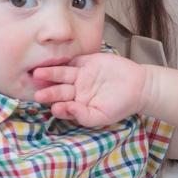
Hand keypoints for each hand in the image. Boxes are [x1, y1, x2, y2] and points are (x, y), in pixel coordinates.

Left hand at [32, 52, 151, 128]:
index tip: (55, 108)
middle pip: (58, 91)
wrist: (138, 86)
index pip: (63, 107)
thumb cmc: (120, 105)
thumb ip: (83, 116)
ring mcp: (79, 76)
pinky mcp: (85, 62)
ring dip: (50, 74)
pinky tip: (53, 61)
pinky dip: (63, 61)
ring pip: (61, 75)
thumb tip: (68, 109)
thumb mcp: (102, 117)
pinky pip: (71, 61)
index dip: (58, 108)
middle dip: (48, 92)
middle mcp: (75, 91)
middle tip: (38, 94)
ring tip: (38, 74)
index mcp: (77, 106)